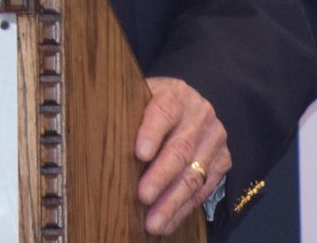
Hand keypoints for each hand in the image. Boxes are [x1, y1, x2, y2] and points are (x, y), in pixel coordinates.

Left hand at [134, 76, 229, 235]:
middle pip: (180, 148)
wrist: (189, 108)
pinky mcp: (223, 160)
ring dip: (172, 202)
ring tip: (153, 222)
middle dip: (161, 176)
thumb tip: (93, 137)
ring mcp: (214, 138)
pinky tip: (167, 223)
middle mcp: (200, 114)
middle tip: (143, 196)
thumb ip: (127, 114)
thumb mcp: (141, 99)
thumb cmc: (152, 107)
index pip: (164, 111)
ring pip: (194, 174)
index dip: (151, 132)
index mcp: (176, 94)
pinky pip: (204, 190)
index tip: (139, 153)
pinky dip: (183, 209)